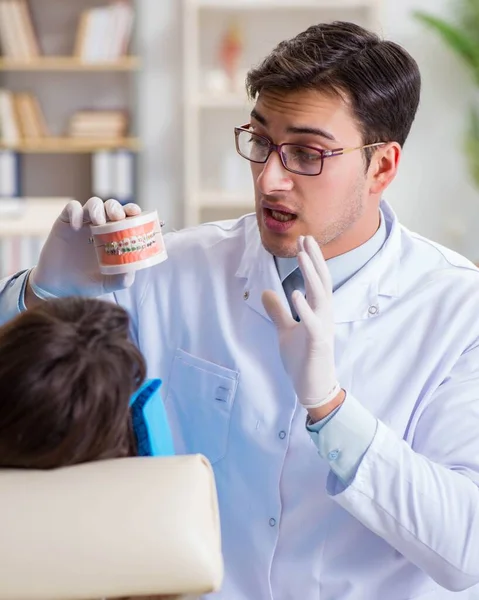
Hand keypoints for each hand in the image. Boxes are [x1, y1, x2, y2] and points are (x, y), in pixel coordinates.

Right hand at [29, 197, 141, 300]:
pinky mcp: (66, 222)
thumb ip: (121, 279)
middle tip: (117, 217)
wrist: (59, 287)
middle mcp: (101, 227)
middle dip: (116, 208)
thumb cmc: (87, 283)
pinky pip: (71, 208)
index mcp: (115, 237)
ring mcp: (84, 223)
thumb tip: (132, 271)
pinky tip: (76, 227)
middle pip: (112, 206)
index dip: (132, 211)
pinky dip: (76, 212)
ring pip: (93, 203)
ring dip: (98, 208)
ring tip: (98, 222)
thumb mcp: (107, 284)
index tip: (136, 213)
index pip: (127, 217)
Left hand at [262, 235, 341, 410]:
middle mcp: (324, 315)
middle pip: (322, 282)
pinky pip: (312, 322)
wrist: (312, 386)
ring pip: (320, 296)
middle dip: (314, 260)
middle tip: (306, 238)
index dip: (312, 261)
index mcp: (318, 311)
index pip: (317, 280)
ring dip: (311, 275)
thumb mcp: (286, 331)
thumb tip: (266, 293)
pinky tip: (296, 293)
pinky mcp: (317, 343)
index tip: (304, 242)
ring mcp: (322, 328)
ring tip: (301, 256)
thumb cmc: (302, 359)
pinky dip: (304, 307)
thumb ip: (278, 311)